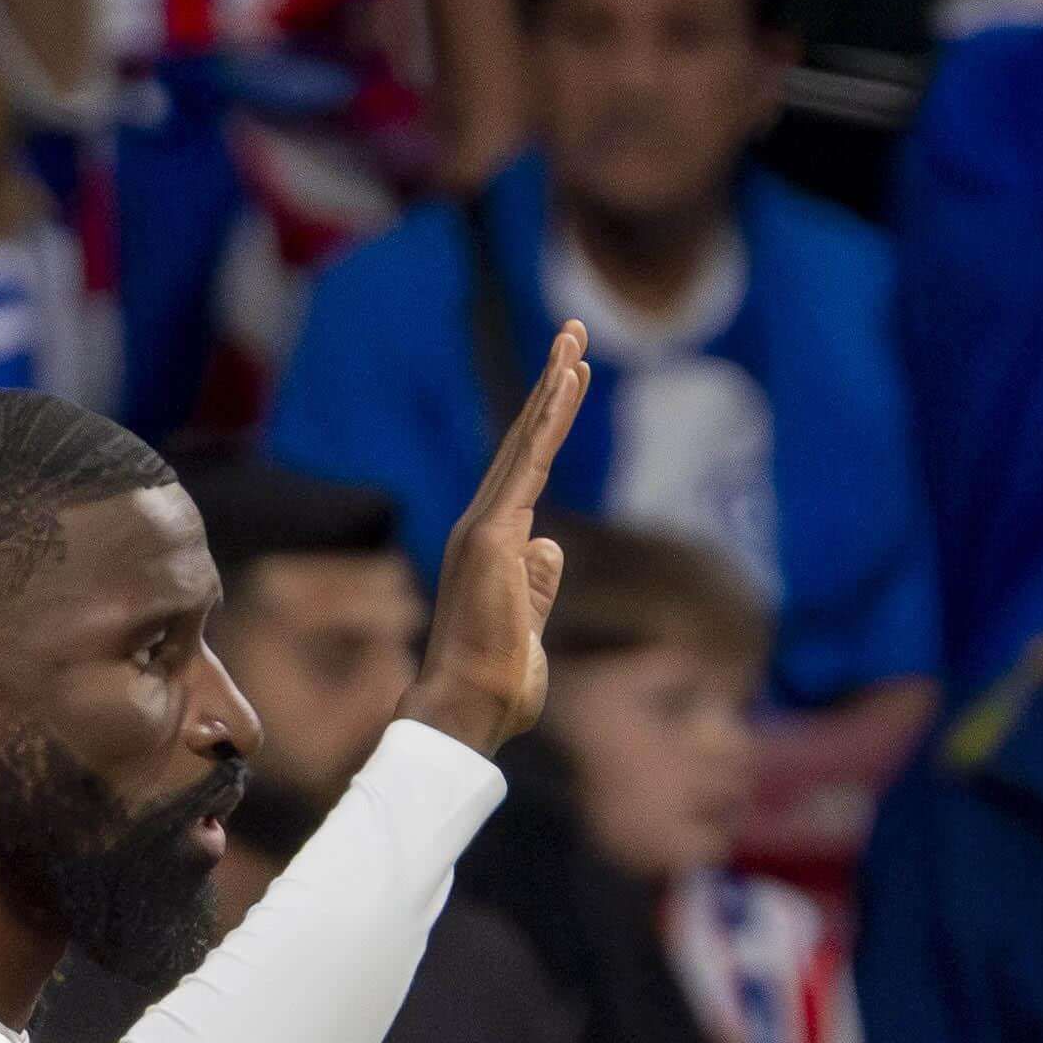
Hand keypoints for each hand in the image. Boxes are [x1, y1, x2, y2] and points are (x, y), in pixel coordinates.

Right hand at [400, 325, 589, 749]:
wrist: (466, 710)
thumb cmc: (494, 686)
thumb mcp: (528, 627)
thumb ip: (537, 584)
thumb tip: (551, 547)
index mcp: (492, 547)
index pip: (525, 470)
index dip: (548, 422)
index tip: (570, 379)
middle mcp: (483, 526)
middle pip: (523, 440)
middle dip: (551, 384)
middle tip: (573, 332)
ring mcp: (485, 526)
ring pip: (526, 439)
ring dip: (553, 385)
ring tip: (575, 337)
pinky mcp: (494, 534)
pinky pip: (530, 461)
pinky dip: (551, 417)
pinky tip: (570, 378)